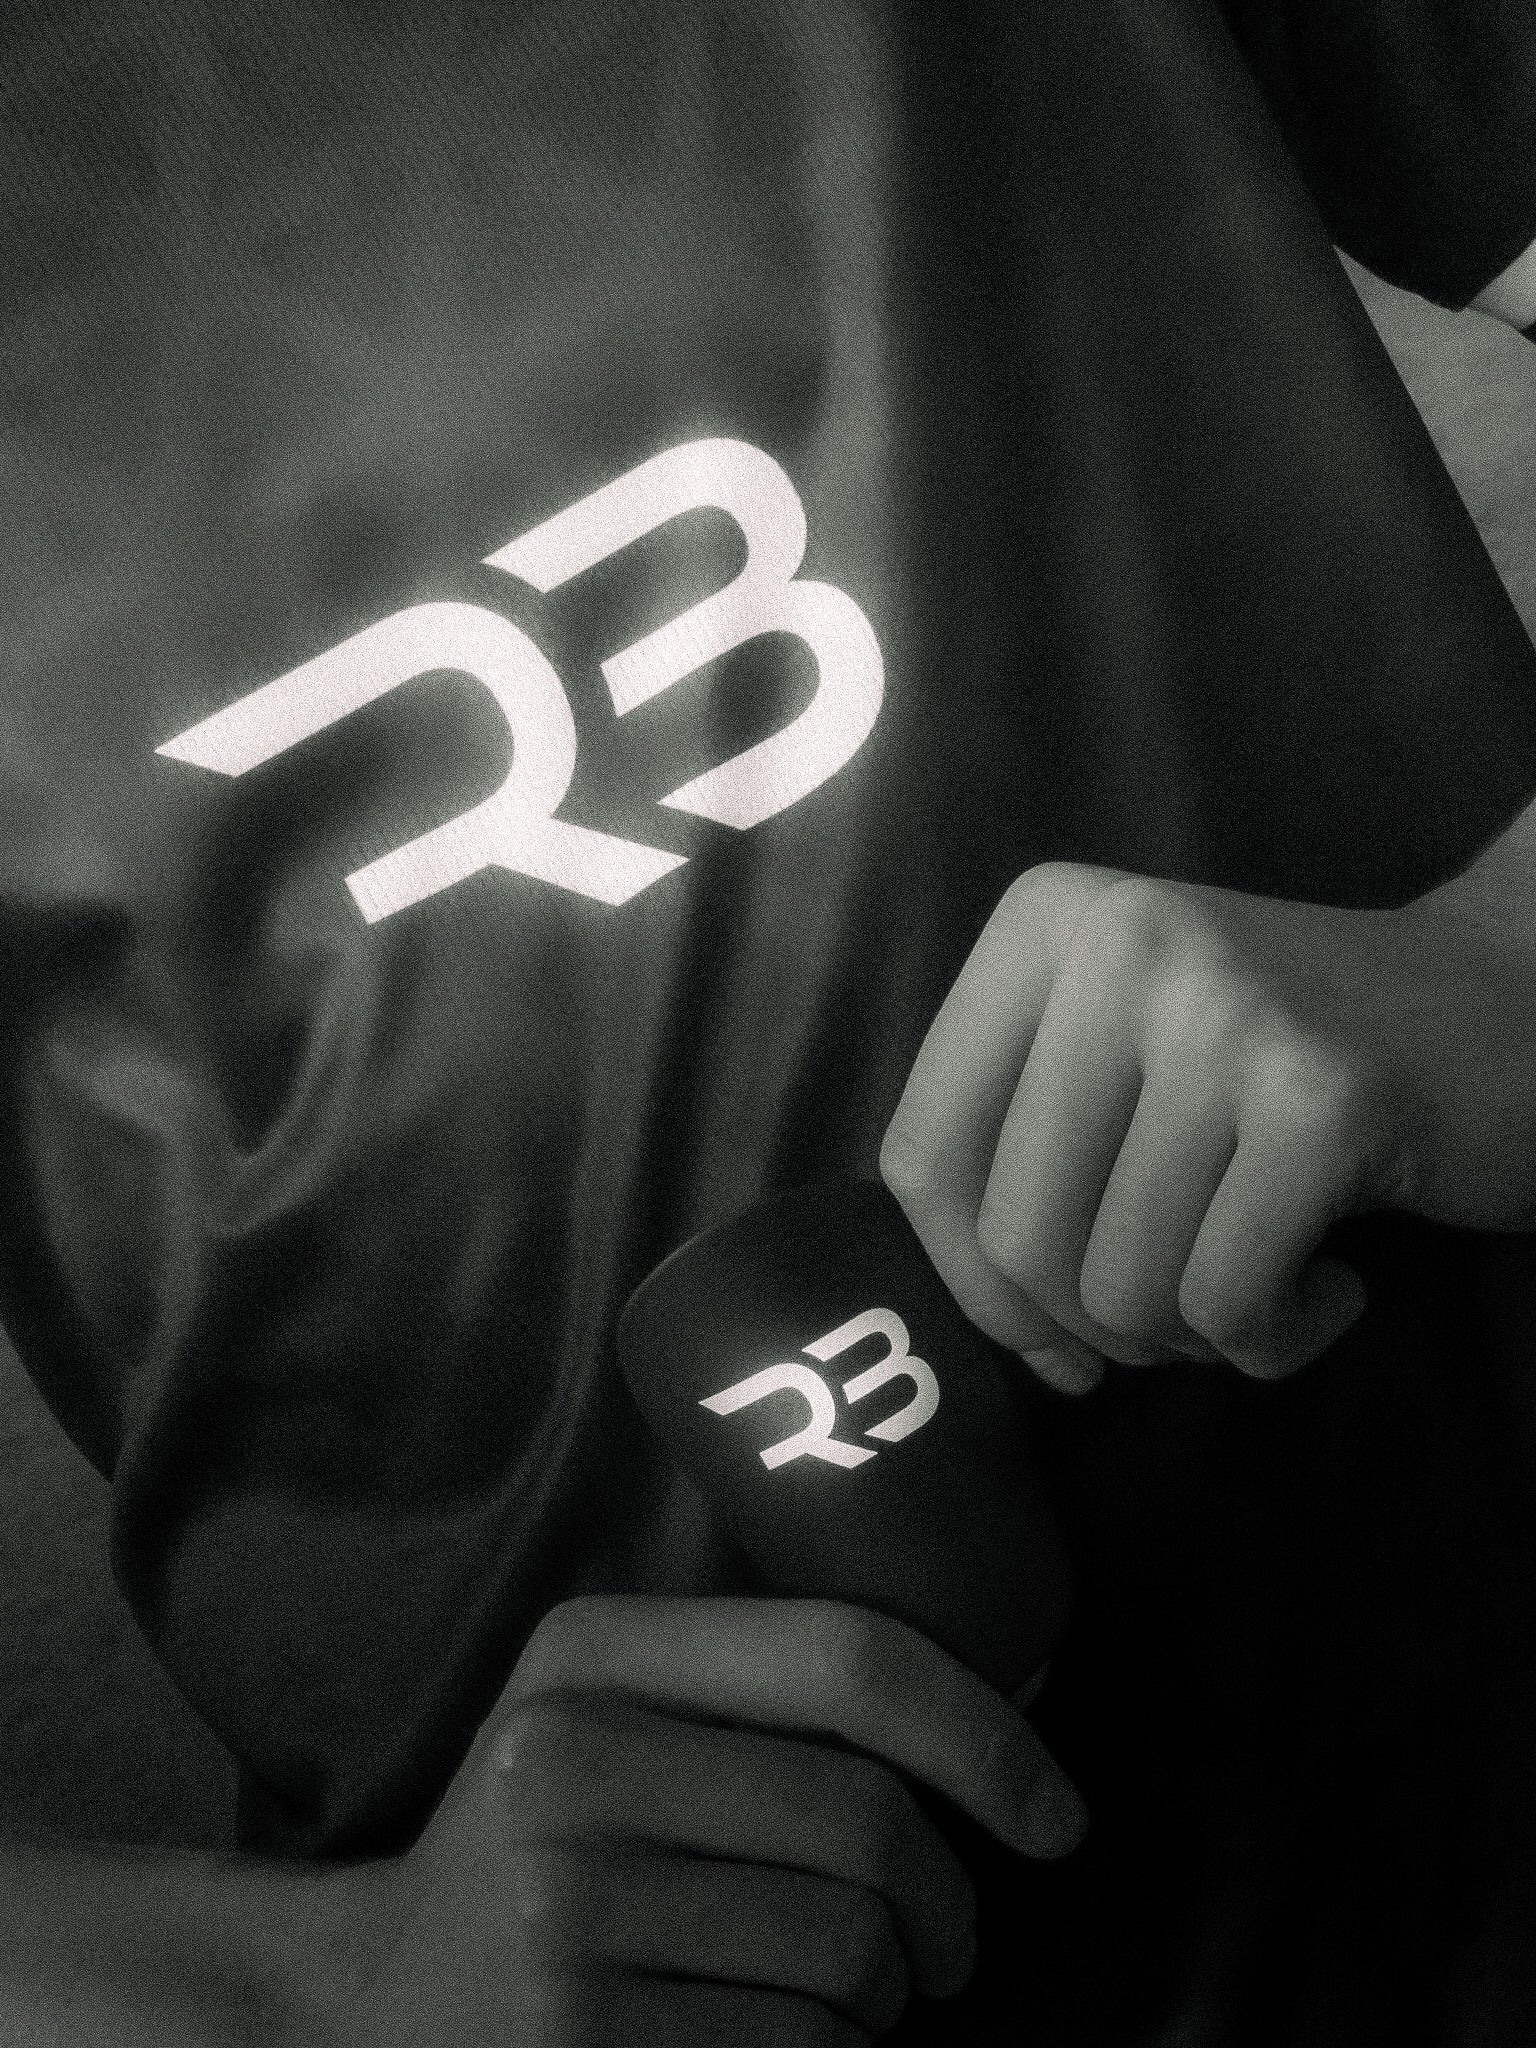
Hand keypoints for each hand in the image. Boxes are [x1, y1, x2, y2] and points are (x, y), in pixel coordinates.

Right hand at [337, 1595, 1084, 2046]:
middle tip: (947, 1945)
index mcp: (593, 1649)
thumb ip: (772, 1696)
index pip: (848, 1656)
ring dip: (889, 1996)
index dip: (984, 1732)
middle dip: (952, 1904)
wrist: (370, 2005)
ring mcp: (562, 1906)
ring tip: (846, 1997)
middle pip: (869, 1819)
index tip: (1057, 1813)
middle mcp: (567, 1757)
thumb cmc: (551, 1847)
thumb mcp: (623, 1719)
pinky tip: (780, 2042)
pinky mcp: (578, 2038)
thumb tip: (1018, 1705)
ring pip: (851, 1952)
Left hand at [881, 859, 1535, 1390]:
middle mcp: (1122, 942)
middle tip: (1184, 1306)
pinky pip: (1226, 1304)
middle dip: (1094, 1325)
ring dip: (1191, 1337)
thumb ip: (1025, 1148)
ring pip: (1118, 1286)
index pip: (923, 1153)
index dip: (975, 1283)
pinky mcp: (1320, 1100)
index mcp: (1047, 921)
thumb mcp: (1124, 1051)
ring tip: (1261, 1281)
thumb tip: (991, 1328)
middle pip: (1016, 1234)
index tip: (1049, 1333)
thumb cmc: (1285, 1061)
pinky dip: (1273, 1341)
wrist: (1507, 1003)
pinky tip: (1331, 1287)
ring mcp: (1223, 1014)